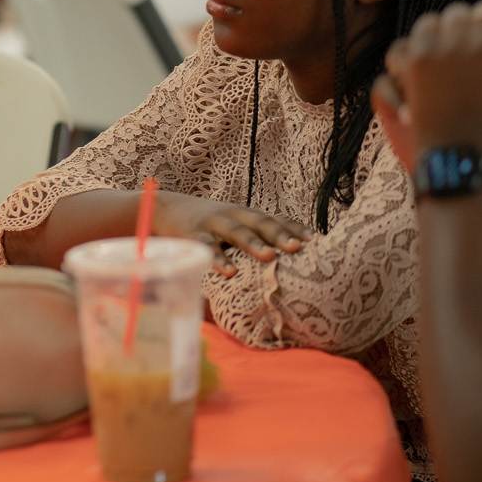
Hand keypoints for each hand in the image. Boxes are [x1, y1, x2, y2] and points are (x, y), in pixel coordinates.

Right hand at [152, 190, 311, 276]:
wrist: (165, 208)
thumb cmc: (207, 225)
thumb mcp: (232, 225)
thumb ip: (254, 237)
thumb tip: (287, 261)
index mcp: (246, 214)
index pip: (275, 219)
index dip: (294, 228)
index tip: (316, 241)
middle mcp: (233, 215)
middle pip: (260, 222)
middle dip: (280, 234)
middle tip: (299, 247)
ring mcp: (213, 223)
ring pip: (236, 232)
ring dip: (253, 243)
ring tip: (269, 257)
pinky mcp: (193, 235)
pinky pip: (207, 248)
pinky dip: (218, 259)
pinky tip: (229, 272)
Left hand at [372, 0, 481, 169]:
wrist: (461, 153)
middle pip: (475, 10)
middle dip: (472, 31)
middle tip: (468, 62)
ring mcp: (446, 47)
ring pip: (440, 18)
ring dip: (440, 37)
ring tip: (445, 67)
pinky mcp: (417, 58)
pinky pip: (411, 37)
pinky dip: (413, 54)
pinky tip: (423, 74)